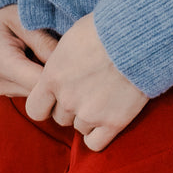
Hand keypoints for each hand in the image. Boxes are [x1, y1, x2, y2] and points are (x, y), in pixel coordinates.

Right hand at [0, 4, 59, 96]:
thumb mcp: (22, 21)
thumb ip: (42, 42)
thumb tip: (66, 61)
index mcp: (3, 64)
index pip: (40, 83)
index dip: (60, 74)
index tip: (73, 60)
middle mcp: (1, 83)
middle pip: (40, 92)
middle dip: (56, 76)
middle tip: (66, 55)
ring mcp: (2, 90)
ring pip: (37, 93)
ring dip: (47, 78)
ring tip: (49, 54)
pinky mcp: (7, 91)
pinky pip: (31, 90)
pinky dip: (39, 78)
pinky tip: (40, 60)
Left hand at [24, 12, 148, 151]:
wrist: (136, 37)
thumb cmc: (105, 28)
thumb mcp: (72, 38)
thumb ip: (60, 61)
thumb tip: (60, 66)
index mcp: (53, 77)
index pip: (35, 109)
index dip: (46, 104)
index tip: (58, 96)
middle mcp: (67, 99)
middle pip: (60, 118)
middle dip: (72, 107)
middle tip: (89, 89)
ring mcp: (90, 113)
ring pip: (79, 128)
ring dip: (89, 117)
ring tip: (105, 96)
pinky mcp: (113, 122)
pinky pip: (95, 143)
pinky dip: (99, 133)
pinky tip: (108, 117)